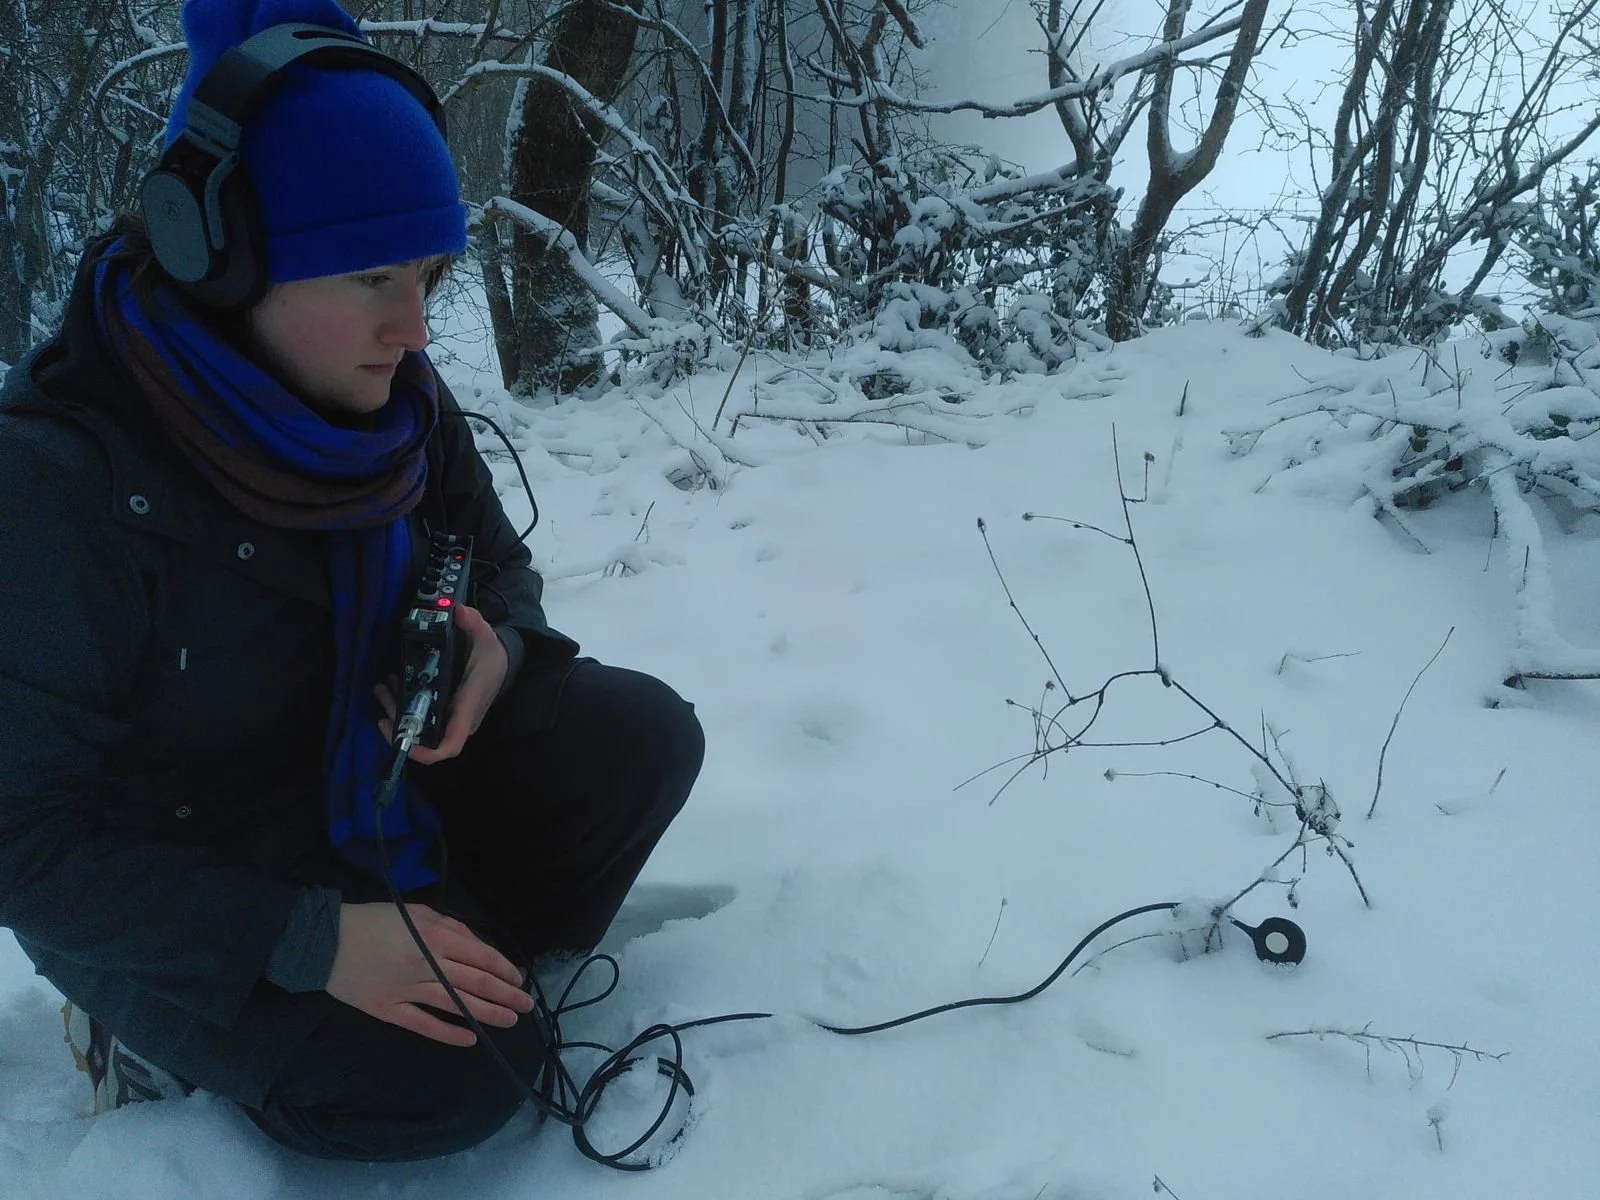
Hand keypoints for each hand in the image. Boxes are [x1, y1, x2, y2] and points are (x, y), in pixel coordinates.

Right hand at [325, 902, 533, 1046]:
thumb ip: (450, 927)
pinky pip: (424, 1024)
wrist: (325, 941)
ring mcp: (408, 990)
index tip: (519, 980)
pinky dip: (449, 1033)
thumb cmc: (374, 920)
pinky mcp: (388, 1010)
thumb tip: (477, 945)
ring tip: (509, 1021)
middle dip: (506, 995)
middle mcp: (427, 965)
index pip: (482, 957)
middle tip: (526, 1005)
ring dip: (487, 1014)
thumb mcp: (417, 912)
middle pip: (476, 983)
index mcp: (436, 937)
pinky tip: (470, 1039)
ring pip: (457, 1005)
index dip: (505, 970)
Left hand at [375, 603, 507, 764]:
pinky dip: (403, 703)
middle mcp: (458, 719)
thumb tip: (458, 610)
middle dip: (399, 721)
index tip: (403, 742)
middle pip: (425, 736)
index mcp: (467, 707)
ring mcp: (449, 718)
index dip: (426, 752)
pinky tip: (393, 685)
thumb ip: (473, 623)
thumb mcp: (486, 637)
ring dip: (396, 710)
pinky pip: (420, 716)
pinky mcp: (443, 711)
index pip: (450, 743)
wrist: (502, 662)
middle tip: (383, 694)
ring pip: (418, 727)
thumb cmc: (493, 657)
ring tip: (382, 687)